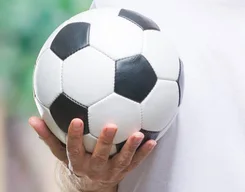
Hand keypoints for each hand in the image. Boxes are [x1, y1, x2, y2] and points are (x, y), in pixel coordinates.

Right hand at [29, 117, 155, 189]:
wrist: (92, 184)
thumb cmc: (76, 158)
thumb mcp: (60, 151)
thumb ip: (49, 135)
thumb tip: (32, 119)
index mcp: (77, 162)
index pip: (72, 149)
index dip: (74, 136)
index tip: (76, 119)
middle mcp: (93, 168)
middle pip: (99, 156)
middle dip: (105, 142)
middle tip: (112, 125)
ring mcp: (110, 171)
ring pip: (121, 161)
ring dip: (131, 148)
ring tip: (138, 134)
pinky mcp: (124, 171)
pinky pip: (136, 162)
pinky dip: (145, 152)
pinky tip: (152, 140)